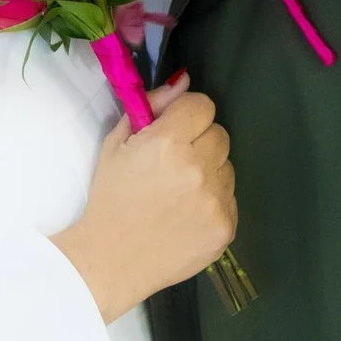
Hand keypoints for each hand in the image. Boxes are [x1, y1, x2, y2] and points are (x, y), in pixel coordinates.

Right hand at [51, 76, 235, 323]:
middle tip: (173, 164)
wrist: (111, 260)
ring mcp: (216, 200)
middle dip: (199, 142)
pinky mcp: (227, 227)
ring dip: (208, 172)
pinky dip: (212, 202)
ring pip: (226, 167)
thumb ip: (152, 106)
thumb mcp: (117, 144)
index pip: (202, 105)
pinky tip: (186, 215)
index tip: (173, 130)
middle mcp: (197, 167)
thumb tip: (184, 80)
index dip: (186, 115)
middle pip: (219, 134)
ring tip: (178, 194)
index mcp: (167, 142)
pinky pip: (230, 198)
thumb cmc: (110, 198)